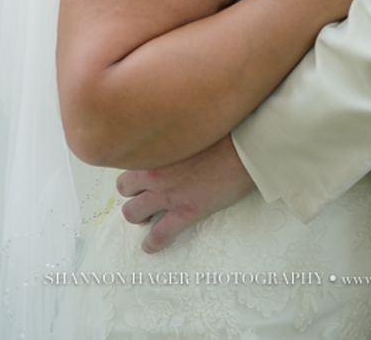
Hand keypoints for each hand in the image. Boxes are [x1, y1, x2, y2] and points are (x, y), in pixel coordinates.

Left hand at [117, 134, 254, 251]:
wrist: (246, 149)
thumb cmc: (226, 130)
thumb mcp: (193, 123)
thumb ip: (175, 130)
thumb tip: (175, 129)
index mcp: (157, 146)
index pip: (130, 156)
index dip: (135, 164)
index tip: (140, 167)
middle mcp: (156, 171)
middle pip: (124, 187)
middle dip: (131, 191)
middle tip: (141, 193)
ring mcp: (168, 194)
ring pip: (132, 213)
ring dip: (137, 216)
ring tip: (145, 217)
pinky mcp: (185, 212)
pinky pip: (158, 235)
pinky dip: (152, 243)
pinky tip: (151, 246)